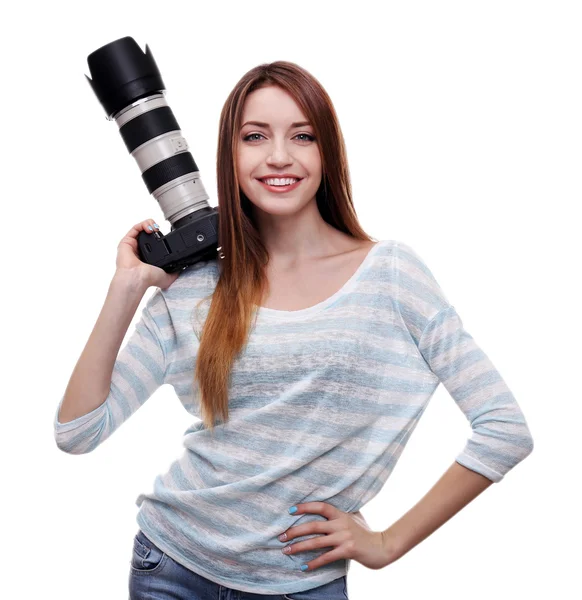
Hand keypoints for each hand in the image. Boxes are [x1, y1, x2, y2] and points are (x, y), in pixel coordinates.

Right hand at [115, 218, 180, 289]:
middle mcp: (139, 251)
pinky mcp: (126, 241)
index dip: (160, 237)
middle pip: (147, 234)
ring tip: (155, 227)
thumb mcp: (168, 276)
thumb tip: (183, 268)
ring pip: (141, 229)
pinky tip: (150, 228)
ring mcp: (132, 245)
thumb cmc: (149, 279)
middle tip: (160, 230)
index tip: (167, 236)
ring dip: (150, 224)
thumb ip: (176, 271)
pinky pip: (135, 228)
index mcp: (148, 258)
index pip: (154, 243)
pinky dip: (143, 224)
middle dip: (155, 228)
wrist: (139, 277)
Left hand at [277, 502, 392, 571]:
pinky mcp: (347, 550)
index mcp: (341, 514)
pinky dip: (314, 562)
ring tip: (286, 551)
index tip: (290, 510)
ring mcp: (344, 537)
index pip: (321, 507)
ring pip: (317, 542)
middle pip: (313, 525)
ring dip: (299, 547)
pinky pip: (326, 557)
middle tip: (281, 536)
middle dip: (295, 531)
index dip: (305, 507)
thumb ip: (340, 515)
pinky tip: (304, 567)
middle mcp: (341, 523)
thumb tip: (325, 510)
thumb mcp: (354, 518)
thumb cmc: (366, 533)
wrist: (383, 547)